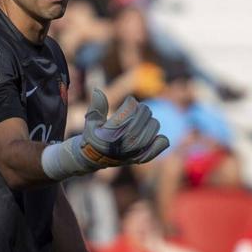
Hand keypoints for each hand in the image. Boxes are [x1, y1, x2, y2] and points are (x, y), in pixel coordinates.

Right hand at [41, 87, 169, 179]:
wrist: (95, 159)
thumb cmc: (93, 136)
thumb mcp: (91, 121)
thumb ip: (96, 107)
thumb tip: (98, 91)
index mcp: (111, 134)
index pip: (130, 111)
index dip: (131, 103)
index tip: (129, 101)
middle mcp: (124, 144)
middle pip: (143, 115)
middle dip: (141, 109)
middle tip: (137, 108)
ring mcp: (135, 152)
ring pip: (153, 126)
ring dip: (149, 119)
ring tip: (141, 119)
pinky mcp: (142, 158)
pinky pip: (161, 144)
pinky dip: (160, 138)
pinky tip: (151, 134)